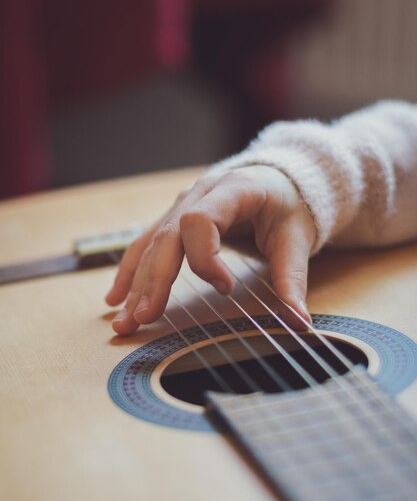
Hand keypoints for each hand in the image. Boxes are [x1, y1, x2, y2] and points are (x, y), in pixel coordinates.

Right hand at [106, 165, 316, 334]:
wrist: (277, 178)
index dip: (205, 258)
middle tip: (145, 318)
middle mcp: (199, 194)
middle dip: (154, 281)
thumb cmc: (288, 204)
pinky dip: (132, 272)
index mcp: (231, 189)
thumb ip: (293, 279)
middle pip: (167, 237)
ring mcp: (183, 205)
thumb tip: (300, 322)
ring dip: (136, 284)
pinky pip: (146, 245)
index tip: (224, 288)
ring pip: (151, 244)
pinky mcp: (176, 220)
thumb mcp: (297, 237)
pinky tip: (117, 297)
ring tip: (125, 320)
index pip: (199, 221)